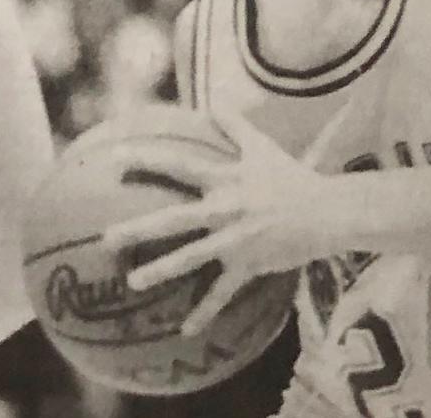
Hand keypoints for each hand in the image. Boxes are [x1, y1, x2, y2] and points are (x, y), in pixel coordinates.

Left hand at [101, 112, 340, 334]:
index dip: (149, 160)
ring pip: (191, 258)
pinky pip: (222, 293)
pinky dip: (204, 312)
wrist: (324, 212)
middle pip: (174, 220)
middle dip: (139, 228)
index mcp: (224, 179)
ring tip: (133, 282)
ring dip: (161, 270)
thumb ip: (235, 124)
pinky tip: (184, 331)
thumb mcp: (262, 146)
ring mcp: (234, 240)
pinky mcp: (248, 265)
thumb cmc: (289, 176)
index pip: (180, 166)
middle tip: (106, 237)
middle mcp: (224, 209)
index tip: (116, 159)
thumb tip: (214, 100)